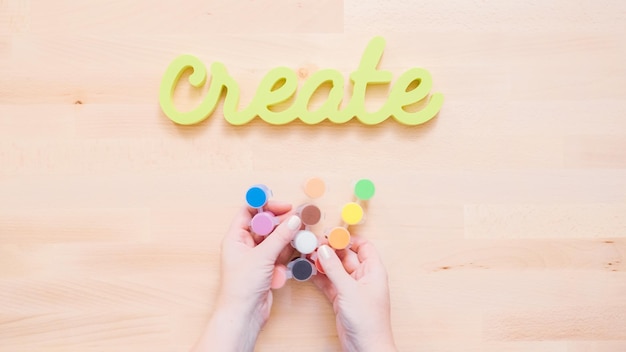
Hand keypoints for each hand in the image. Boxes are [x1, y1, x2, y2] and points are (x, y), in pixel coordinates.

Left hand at [192, 201, 301, 351]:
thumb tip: (294, 220)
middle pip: (265, 224)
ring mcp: (258, 257)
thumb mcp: (262, 256)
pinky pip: (281, 252)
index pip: (249, 212)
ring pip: (275, 238)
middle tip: (297, 217)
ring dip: (288, 234)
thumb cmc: (241, 287)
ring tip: (302, 229)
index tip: (282, 205)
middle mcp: (245, 245)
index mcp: (235, 238)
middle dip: (281, 220)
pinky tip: (300, 244)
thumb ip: (280, 237)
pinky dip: (290, 248)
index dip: (265, 205)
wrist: (244, 315)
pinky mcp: (268, 268)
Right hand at [313, 238, 396, 351]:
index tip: (331, 235)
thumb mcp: (350, 290)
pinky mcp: (341, 299)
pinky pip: (329, 282)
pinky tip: (308, 270)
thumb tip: (324, 250)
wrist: (366, 348)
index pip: (363, 246)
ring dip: (322, 263)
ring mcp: (351, 289)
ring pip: (335, 269)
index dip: (348, 239)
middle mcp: (363, 278)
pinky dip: (319, 276)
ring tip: (307, 255)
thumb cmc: (369, 322)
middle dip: (330, 250)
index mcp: (373, 271)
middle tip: (313, 244)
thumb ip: (335, 269)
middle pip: (346, 256)